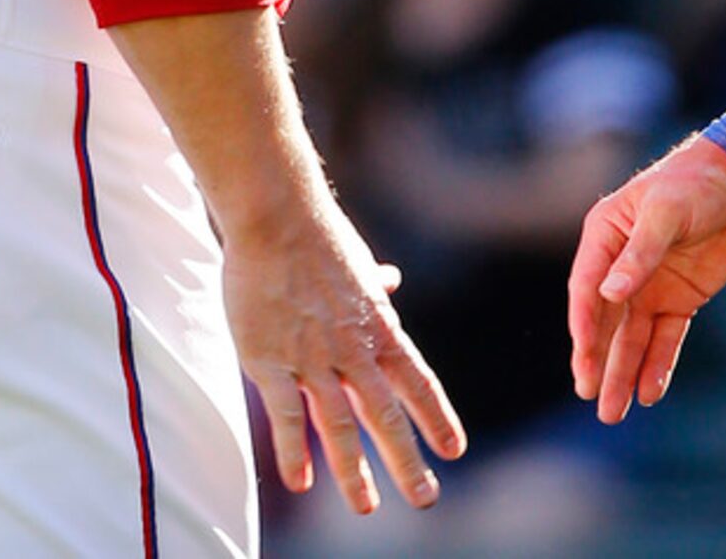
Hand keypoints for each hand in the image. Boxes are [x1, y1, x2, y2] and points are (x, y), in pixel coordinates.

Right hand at [223, 201, 465, 514]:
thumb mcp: (357, 265)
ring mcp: (313, 358)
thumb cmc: (317, 238)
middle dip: (408, 460)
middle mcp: (353, 349)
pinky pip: (287, 415)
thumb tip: (393, 279)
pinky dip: (295, 451)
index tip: (455, 449)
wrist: (278, 218)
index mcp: (379, 327)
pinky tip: (300, 483)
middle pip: (386, 415)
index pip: (418, 382)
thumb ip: (374, 285)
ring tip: (367, 507)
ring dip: (355, 471)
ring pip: (340, 425)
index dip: (436, 417)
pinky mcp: (270, 361)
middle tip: (427, 498)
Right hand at [567, 135, 725, 424]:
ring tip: (611, 412)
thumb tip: (609, 293)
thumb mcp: (667, 212)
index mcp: (605, 235)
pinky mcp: (680, 299)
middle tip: (589, 394)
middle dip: (596, 359)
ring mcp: (651, 285)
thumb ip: (640, 254)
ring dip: (622, 372)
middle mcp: (621, 265)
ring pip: (631, 337)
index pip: (587, 287)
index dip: (585, 324)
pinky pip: (665, 337)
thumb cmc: (696, 182)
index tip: (584, 358)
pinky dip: (657, 364)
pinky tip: (648, 393)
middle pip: (604, 320)